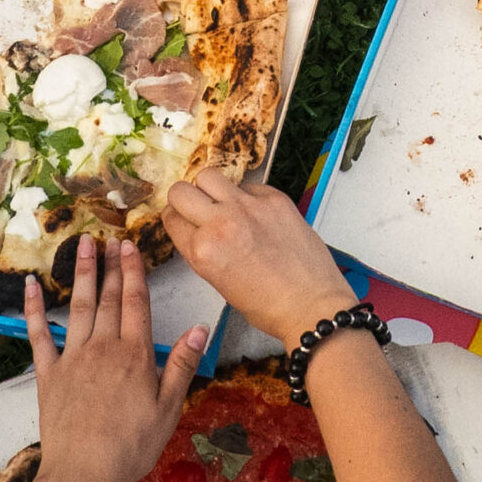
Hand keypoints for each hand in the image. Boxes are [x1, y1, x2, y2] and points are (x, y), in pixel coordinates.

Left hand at [18, 235, 207, 481]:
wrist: (84, 474)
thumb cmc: (131, 447)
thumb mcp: (168, 409)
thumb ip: (182, 365)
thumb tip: (202, 328)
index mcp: (135, 354)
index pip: (136, 302)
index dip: (134, 272)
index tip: (131, 245)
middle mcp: (103, 348)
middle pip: (108, 297)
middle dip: (110, 265)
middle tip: (110, 237)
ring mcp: (72, 358)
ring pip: (78, 306)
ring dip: (80, 273)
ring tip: (82, 245)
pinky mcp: (48, 374)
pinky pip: (38, 334)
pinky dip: (33, 308)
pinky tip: (31, 286)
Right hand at [162, 170, 352, 345]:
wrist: (311, 305)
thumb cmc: (269, 306)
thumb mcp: (220, 283)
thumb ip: (203, 252)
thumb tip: (198, 231)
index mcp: (202, 251)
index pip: (170, 218)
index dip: (176, 220)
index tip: (183, 220)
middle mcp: (220, 224)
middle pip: (180, 191)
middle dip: (184, 199)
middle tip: (197, 208)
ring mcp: (248, 207)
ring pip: (209, 176)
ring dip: (211, 188)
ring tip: (224, 204)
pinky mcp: (274, 199)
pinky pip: (248, 185)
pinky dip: (247, 195)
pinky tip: (256, 212)